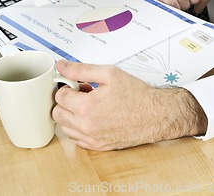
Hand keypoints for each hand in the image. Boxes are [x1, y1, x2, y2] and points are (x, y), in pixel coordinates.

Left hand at [53, 60, 206, 150]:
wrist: (155, 115)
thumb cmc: (135, 94)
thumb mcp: (108, 73)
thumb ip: (81, 69)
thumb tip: (62, 66)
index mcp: (86, 107)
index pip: (59, 96)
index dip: (68, 86)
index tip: (78, 84)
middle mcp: (86, 126)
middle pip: (58, 113)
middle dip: (67, 101)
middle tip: (82, 93)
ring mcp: (91, 139)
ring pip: (65, 128)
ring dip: (71, 115)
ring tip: (89, 105)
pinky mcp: (98, 147)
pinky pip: (76, 139)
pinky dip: (78, 128)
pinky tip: (92, 117)